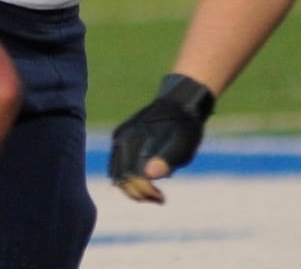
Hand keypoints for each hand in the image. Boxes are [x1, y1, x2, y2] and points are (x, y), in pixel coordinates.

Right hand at [109, 73, 214, 203]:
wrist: (180, 102)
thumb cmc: (185, 127)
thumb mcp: (183, 145)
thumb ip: (166, 161)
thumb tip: (149, 175)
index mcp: (140, 139)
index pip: (134, 177)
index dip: (146, 192)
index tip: (162, 198)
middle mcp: (125, 137)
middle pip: (123, 178)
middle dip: (139, 193)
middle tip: (158, 198)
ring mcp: (120, 136)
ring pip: (117, 174)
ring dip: (131, 188)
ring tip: (151, 192)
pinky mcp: (119, 136)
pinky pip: (116, 165)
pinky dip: (126, 178)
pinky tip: (143, 181)